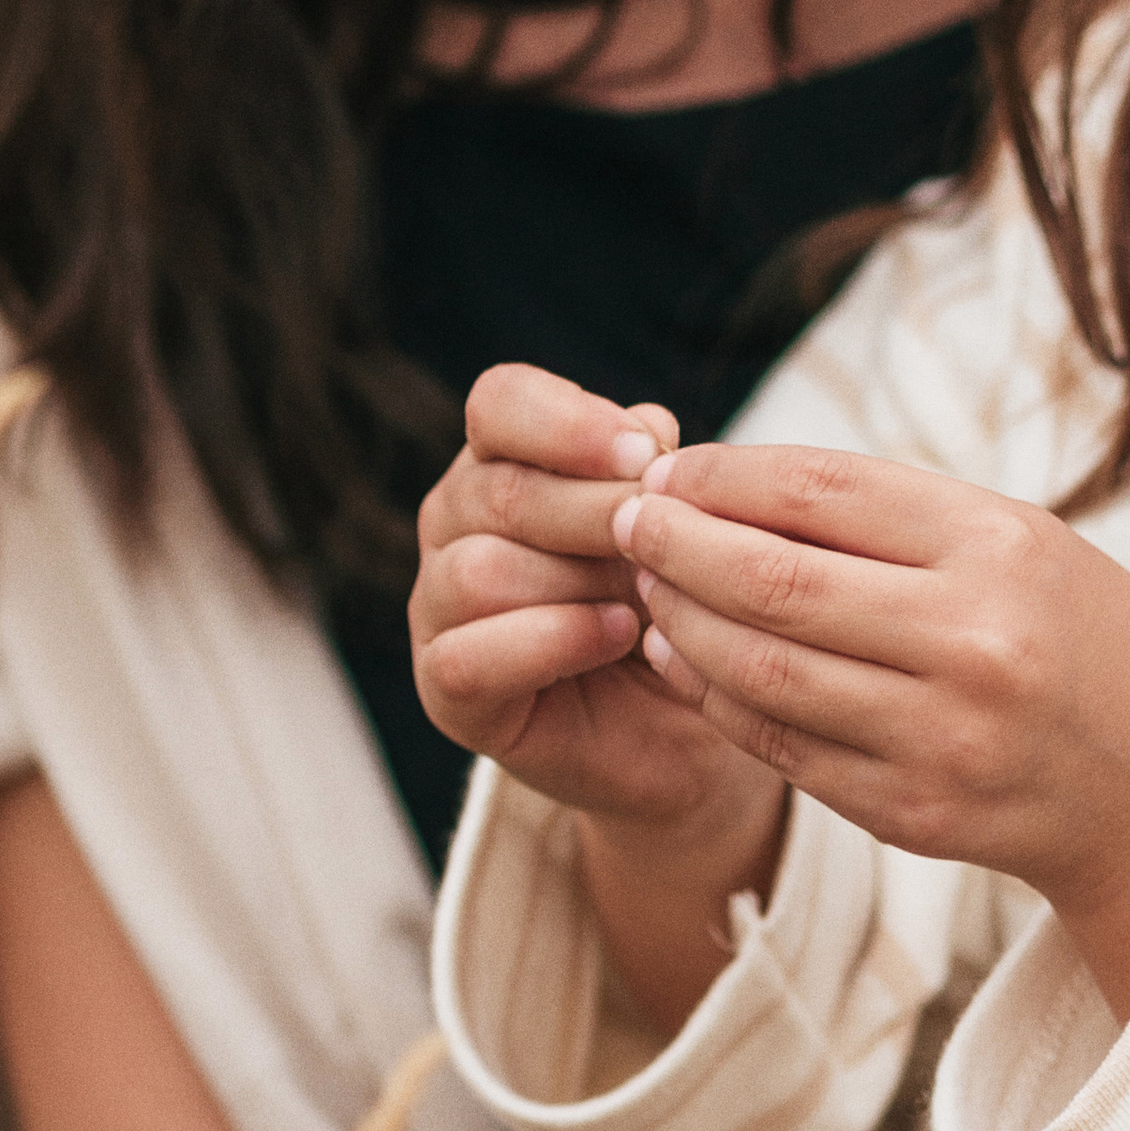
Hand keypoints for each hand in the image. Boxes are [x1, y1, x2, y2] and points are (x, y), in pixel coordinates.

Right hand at [413, 365, 792, 1028]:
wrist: (689, 728)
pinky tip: (617, 637)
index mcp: (506, 457)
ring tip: (647, 601)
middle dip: (599, 516)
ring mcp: (440, 605)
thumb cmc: (681, 604)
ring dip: (579, 584)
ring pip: (481, 571)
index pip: (500, 402)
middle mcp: (457, 521)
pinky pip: (471, 655)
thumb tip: (647, 428)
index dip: (567, 422)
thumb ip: (659, 471)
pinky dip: (551, 641)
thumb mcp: (684, 525)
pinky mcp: (447, 689)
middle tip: (665, 549)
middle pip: (503, 490)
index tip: (644, 455)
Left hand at [615, 443, 1129, 1014]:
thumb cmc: (1079, 635)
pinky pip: (781, 747)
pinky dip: (715, 698)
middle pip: (774, 582)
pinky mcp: (913, 813)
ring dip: (681, 623)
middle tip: (626, 520)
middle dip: (678, 546)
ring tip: (645, 586)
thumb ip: (890, 517)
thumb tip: (730, 482)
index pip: (823, 491)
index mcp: (1001, 550)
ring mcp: (941, 738)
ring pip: (760, 671)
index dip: (725, 475)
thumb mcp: (1019, 542)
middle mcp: (973, 643)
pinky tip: (682, 657)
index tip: (669, 468)